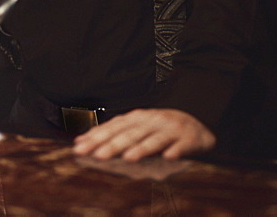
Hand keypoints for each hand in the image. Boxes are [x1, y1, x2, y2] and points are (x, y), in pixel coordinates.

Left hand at [72, 108, 215, 161]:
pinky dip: (176, 151)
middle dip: (113, 145)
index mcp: (137, 118)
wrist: (196, 122)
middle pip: (130, 134)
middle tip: (97, 156)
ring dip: (142, 148)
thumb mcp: (136, 127)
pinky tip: (169, 157)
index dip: (97, 137)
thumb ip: (112, 134)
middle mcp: (151, 121)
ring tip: (129, 158)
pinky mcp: (189, 139)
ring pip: (154, 140)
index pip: (113, 128)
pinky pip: (182, 146)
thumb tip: (80, 141)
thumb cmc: (160, 128)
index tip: (80, 148)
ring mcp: (170, 129)